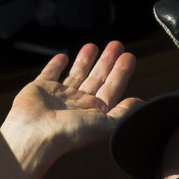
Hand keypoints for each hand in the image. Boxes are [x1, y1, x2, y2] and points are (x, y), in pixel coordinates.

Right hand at [2, 42, 139, 178]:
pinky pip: (50, 73)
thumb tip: (142, 103)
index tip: (129, 57)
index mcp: (94, 112)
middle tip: (117, 45)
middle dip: (108, 62)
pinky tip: (62, 56)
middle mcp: (78, 104)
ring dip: (86, 60)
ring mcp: (59, 96)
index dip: (122, 72)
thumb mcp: (106, 124)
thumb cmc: (70, 133)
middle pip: (97, 78)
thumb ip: (124, 113)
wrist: (36, 133)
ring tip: (94, 45)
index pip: (112, 88)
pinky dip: (55, 65)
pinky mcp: (40, 89)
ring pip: (76, 74)